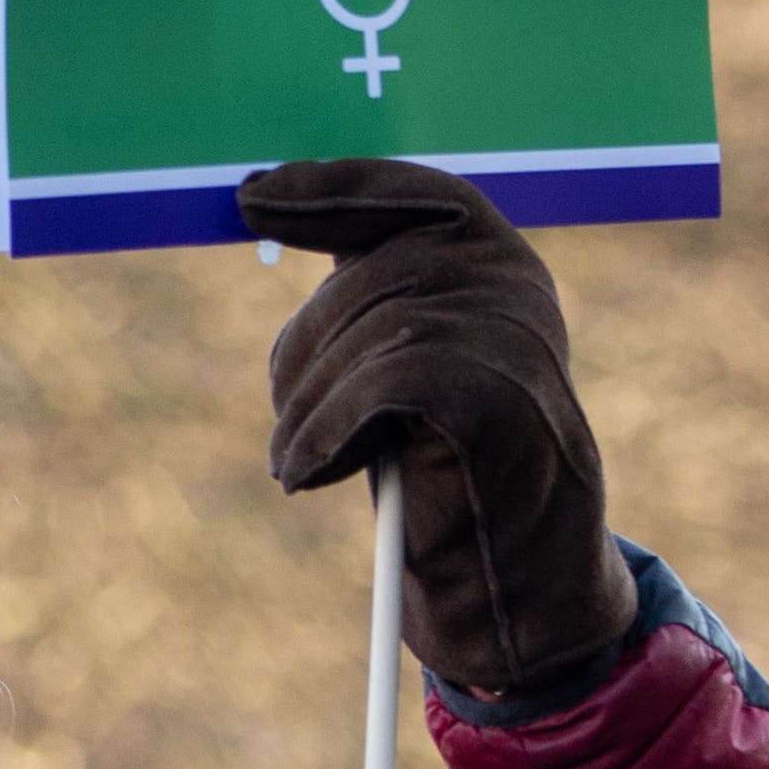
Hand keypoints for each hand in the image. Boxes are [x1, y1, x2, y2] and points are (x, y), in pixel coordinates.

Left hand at [240, 159, 630, 701]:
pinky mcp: (492, 396)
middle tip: (287, 417)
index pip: (407, 190)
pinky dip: (325, 434)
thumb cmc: (450, 464)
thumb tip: (268, 198)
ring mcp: (511, 338)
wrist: (517, 579)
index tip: (251, 197)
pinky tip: (308, 473)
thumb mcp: (416, 353)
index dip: (328, 189)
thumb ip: (374, 284)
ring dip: (306, 408)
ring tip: (300, 459)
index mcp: (498, 260)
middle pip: (366, 273)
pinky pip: (374, 387)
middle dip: (305, 349)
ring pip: (363, 334)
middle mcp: (515, 285)